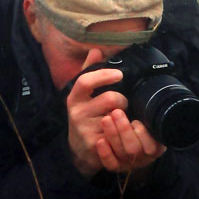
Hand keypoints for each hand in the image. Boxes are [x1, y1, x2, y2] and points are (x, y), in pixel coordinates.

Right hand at [66, 48, 166, 176]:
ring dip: (124, 115)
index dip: (104, 75)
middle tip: (123, 104)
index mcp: (74, 97)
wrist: (78, 148)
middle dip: (123, 99)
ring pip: (117, 116)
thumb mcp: (83, 94)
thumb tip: (96, 50)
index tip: (119, 74)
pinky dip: (125, 130)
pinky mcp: (95, 145)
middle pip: (110, 99)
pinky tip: (122, 130)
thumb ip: (89, 71)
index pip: (85, 81)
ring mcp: (85, 130)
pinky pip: (118, 132)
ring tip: (122, 117)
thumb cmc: (85, 115)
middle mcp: (77, 113)